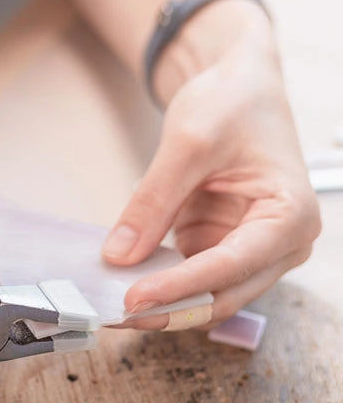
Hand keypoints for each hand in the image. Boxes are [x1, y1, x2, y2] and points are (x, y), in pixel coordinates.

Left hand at [102, 1, 320, 329]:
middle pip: (222, 294)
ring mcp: (251, 252)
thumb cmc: (231, 104)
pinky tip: (122, 289)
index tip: (134, 298)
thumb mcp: (188, 144)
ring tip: (111, 308)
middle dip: (169, 309)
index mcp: (290, 216)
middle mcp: (279, 244)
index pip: (231, 265)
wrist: (237, 87)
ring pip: (205, 297)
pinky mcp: (221, 249)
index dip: (180, 287)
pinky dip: (158, 287)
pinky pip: (189, 280)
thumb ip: (153, 202)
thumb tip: (119, 255)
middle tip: (115, 315)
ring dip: (162, 306)